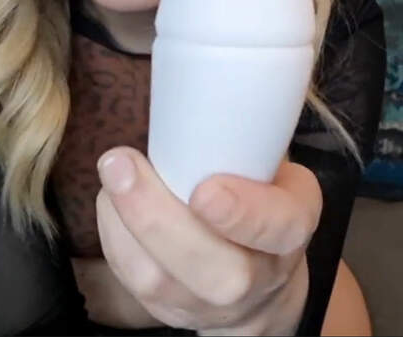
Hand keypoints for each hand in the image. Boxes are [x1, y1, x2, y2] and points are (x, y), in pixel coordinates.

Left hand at [95, 146, 322, 334]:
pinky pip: (133, 283)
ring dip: (125, 225)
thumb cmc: (262, 199)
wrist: (261, 278)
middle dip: (159, 220)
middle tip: (121, 164)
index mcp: (292, 230)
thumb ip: (249, 141)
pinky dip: (113, 238)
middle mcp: (258, 277)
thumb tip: (200, 91)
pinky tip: (110, 200)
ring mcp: (212, 304)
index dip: (244, 214)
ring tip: (111, 174)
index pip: (280, 227)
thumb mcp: (276, 168)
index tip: (205, 190)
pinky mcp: (171, 311)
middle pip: (216, 271)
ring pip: (163, 281)